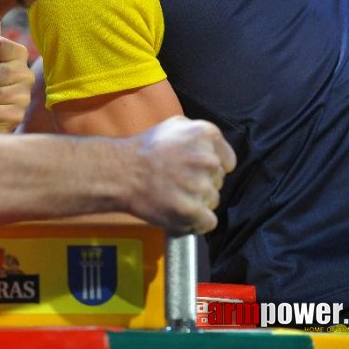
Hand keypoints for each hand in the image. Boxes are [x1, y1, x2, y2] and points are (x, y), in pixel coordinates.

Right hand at [123, 116, 235, 234]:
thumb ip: (199, 135)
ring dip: (196, 202)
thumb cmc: (143, 150)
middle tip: (178, 182)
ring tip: (173, 196)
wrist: (121, 172)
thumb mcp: (173, 126)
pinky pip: (208, 222)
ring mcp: (201, 186)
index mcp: (205, 135)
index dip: (211, 168)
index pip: (227, 161)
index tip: (195, 170)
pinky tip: (179, 213)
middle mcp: (208, 159)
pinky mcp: (193, 210)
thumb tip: (214, 149)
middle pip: (218, 181)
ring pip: (212, 201)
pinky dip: (195, 222)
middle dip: (202, 183)